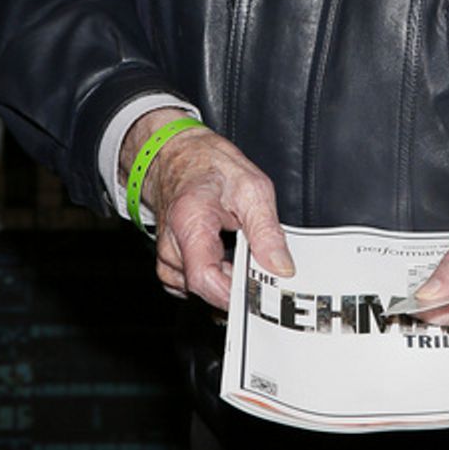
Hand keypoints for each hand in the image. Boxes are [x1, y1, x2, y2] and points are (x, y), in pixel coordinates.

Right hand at [120, 110, 293, 307]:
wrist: (177, 156)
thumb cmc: (209, 166)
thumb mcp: (251, 187)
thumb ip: (266, 231)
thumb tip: (281, 267)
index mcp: (190, 222)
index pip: (204, 279)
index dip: (235, 293)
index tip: (261, 292)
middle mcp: (171, 245)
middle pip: (206, 288)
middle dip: (238, 285)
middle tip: (262, 267)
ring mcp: (168, 258)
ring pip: (203, 290)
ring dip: (228, 279)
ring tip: (242, 250)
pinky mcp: (171, 265)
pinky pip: (196, 285)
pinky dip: (216, 277)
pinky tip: (226, 256)